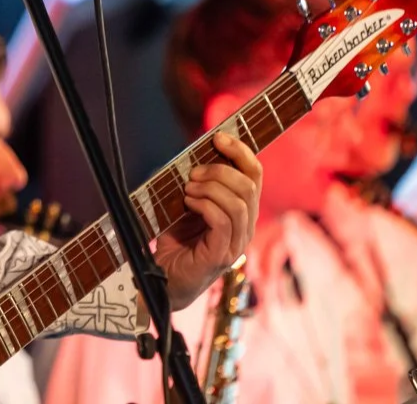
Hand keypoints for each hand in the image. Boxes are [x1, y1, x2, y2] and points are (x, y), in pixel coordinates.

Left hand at [154, 132, 261, 307]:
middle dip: (220, 170)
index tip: (218, 137)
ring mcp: (236, 244)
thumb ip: (195, 184)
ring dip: (210, 188)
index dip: (241, 152)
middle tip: (193, 173)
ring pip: (238, 203)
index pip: (255, 175)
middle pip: (249, 186)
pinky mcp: (221, 255)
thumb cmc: (175, 242)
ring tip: (188, 190)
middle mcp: (246, 227)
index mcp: (242, 212)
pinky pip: (223, 221)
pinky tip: (188, 203)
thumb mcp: (186, 205)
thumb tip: (190, 157)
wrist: (162, 280)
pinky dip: (204, 205)